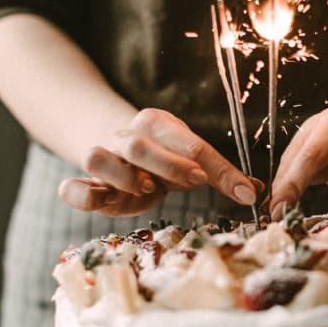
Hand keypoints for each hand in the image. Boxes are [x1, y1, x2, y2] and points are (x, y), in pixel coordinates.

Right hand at [59, 108, 260, 215]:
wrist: (118, 151)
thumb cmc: (163, 160)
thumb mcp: (191, 162)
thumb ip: (219, 175)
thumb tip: (256, 191)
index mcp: (158, 125)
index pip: (191, 144)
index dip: (219, 168)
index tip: (244, 191)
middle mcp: (126, 137)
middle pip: (138, 144)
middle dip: (169, 165)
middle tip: (195, 181)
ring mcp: (102, 158)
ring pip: (97, 158)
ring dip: (122, 176)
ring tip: (145, 189)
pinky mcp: (85, 185)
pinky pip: (71, 187)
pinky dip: (80, 195)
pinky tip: (100, 202)